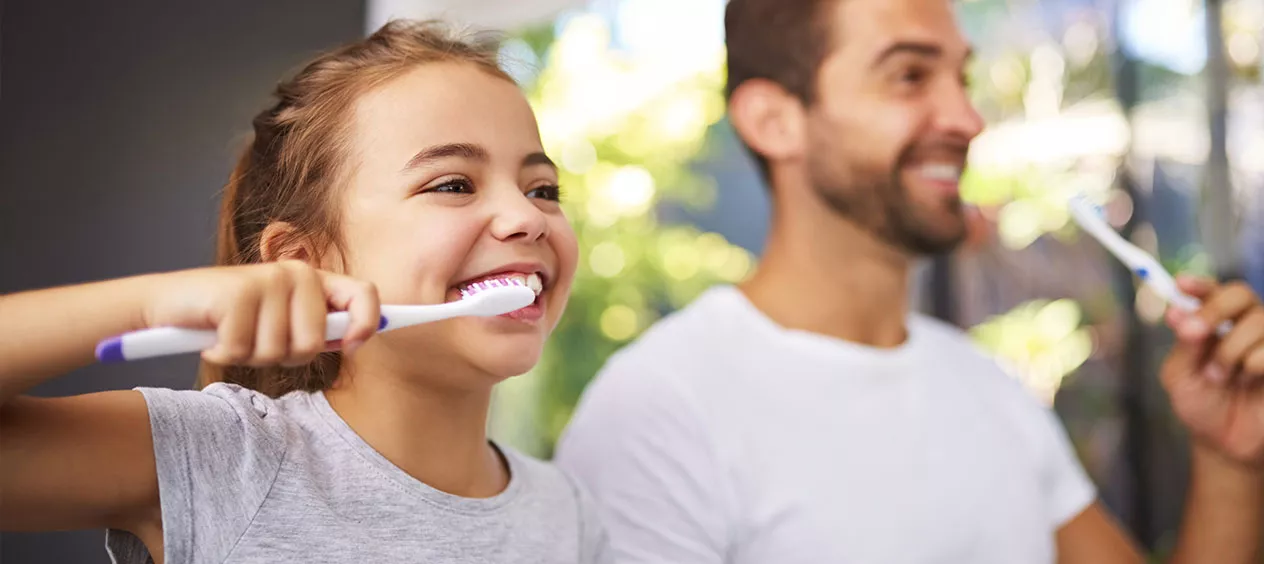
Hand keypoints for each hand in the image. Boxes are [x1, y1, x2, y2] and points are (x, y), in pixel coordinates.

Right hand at [144, 261, 380, 365]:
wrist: (167, 306)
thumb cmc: (228, 320)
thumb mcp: (280, 324)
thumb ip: (317, 327)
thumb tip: (356, 338)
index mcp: (314, 281)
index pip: (363, 293)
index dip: (367, 323)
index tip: (353, 346)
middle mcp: (296, 273)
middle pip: (314, 343)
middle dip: (283, 356)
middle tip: (256, 340)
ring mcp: (268, 279)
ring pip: (278, 351)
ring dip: (250, 356)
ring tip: (232, 335)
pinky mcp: (239, 292)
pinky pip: (243, 350)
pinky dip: (224, 353)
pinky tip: (213, 336)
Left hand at [1161, 277, 1263, 466]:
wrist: (1225, 443)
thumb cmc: (1201, 405)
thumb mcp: (1180, 376)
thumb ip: (1184, 345)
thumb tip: (1178, 314)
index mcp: (1216, 322)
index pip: (1213, 291)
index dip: (1199, 284)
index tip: (1180, 285)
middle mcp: (1245, 325)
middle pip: (1241, 293)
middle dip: (1213, 309)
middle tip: (1193, 333)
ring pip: (1258, 320)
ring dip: (1230, 350)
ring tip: (1219, 377)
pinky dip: (1253, 364)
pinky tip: (1249, 382)